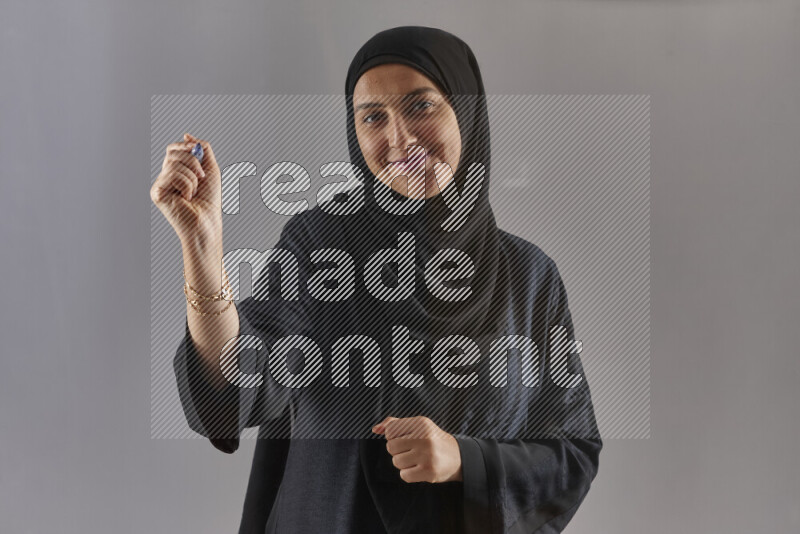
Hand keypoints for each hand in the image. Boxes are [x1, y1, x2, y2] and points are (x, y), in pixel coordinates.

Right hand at [150, 133, 222, 250]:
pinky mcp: (156, 193)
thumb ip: (202, 150)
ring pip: (173, 164)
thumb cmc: (211, 200)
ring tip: (194, 193)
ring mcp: (160, 185)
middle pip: (173, 153)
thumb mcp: (211, 169)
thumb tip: (187, 135)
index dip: (184, 146)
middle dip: (193, 162)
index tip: (196, 150)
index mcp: (176, 171)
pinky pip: (171, 175)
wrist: (208, 221)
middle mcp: (165, 176)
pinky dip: (186, 185)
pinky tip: (186, 198)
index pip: (173, 149)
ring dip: (192, 178)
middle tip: (202, 177)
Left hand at [372, 416, 462, 482]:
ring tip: (417, 459)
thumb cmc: (432, 440)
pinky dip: (408, 474)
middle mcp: (424, 437)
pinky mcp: (428, 471)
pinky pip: (404, 475)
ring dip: (403, 463)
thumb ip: (395, 424)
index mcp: (421, 423)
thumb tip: (375, 429)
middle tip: (411, 451)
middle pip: (391, 446)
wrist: (458, 457)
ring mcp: (427, 455)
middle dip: (397, 451)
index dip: (394, 436)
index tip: (406, 438)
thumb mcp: (418, 426)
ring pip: (396, 461)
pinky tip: (419, 469)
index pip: (390, 430)